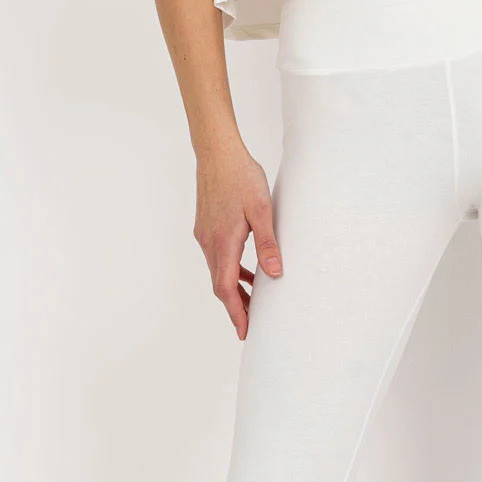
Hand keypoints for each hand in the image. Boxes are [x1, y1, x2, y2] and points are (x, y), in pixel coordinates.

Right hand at [194, 144, 281, 337]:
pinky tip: (248, 271)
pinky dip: (232, 269)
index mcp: (223, 242)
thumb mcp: (262, 210)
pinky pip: (218, 257)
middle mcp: (209, 242)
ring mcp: (205, 234)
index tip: (245, 331)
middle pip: (220, 284)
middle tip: (252, 324)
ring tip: (255, 301)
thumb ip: (268, 243)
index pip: (226, 288)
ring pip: (218, 271)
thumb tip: (276, 274)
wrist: (217, 151)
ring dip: (235, 288)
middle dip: (236, 306)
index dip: (236, 312)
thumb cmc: (241, 176)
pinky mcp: (207, 226)